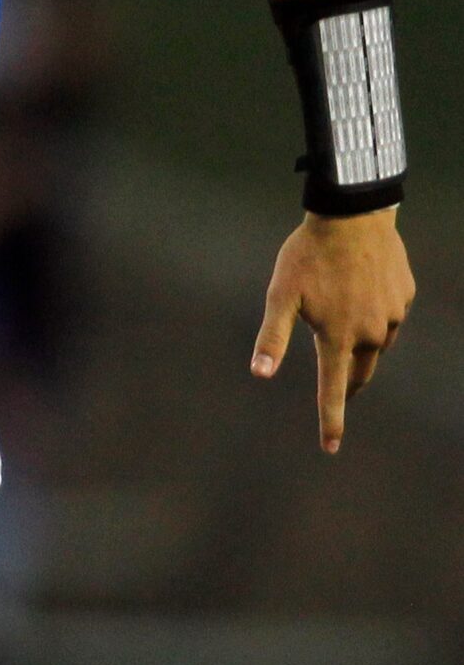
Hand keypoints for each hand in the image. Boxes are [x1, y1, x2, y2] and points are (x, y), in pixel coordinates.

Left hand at [252, 209, 412, 452]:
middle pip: (359, 372)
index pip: (333, 389)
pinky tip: (360, 292)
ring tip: (340, 316)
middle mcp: (370, 333)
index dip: (331, 420)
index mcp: (338, 337)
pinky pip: (388, 315)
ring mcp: (393, 315)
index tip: (331, 448)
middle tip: (339, 390)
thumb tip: (260, 374)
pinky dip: (373, 313)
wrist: (352, 217)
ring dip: (358, 342)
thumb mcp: (280, 295)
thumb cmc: (307, 256)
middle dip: (348, 383)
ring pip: (375, 343)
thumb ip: (272, 337)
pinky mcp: (405, 296)